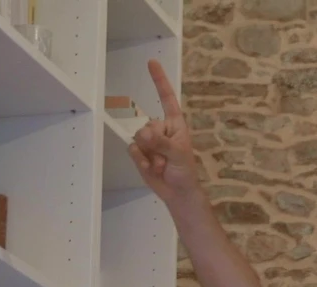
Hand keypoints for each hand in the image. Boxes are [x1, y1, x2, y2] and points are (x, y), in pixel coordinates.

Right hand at [129, 61, 202, 206]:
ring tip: (161, 165)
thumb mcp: (178, 155)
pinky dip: (140, 160)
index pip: (166, 99)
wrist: (177, 193)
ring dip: (148, 155)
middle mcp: (161, 129)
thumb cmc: (184, 172)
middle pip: (147, 125)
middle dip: (154, 144)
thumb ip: (161, 143)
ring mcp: (149, 140)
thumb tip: (143, 134)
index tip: (151, 62)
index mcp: (175, 124)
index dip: (159, 81)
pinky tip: (151, 168)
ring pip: (138, 137)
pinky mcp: (140, 152)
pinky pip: (132, 149)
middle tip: (166, 159)